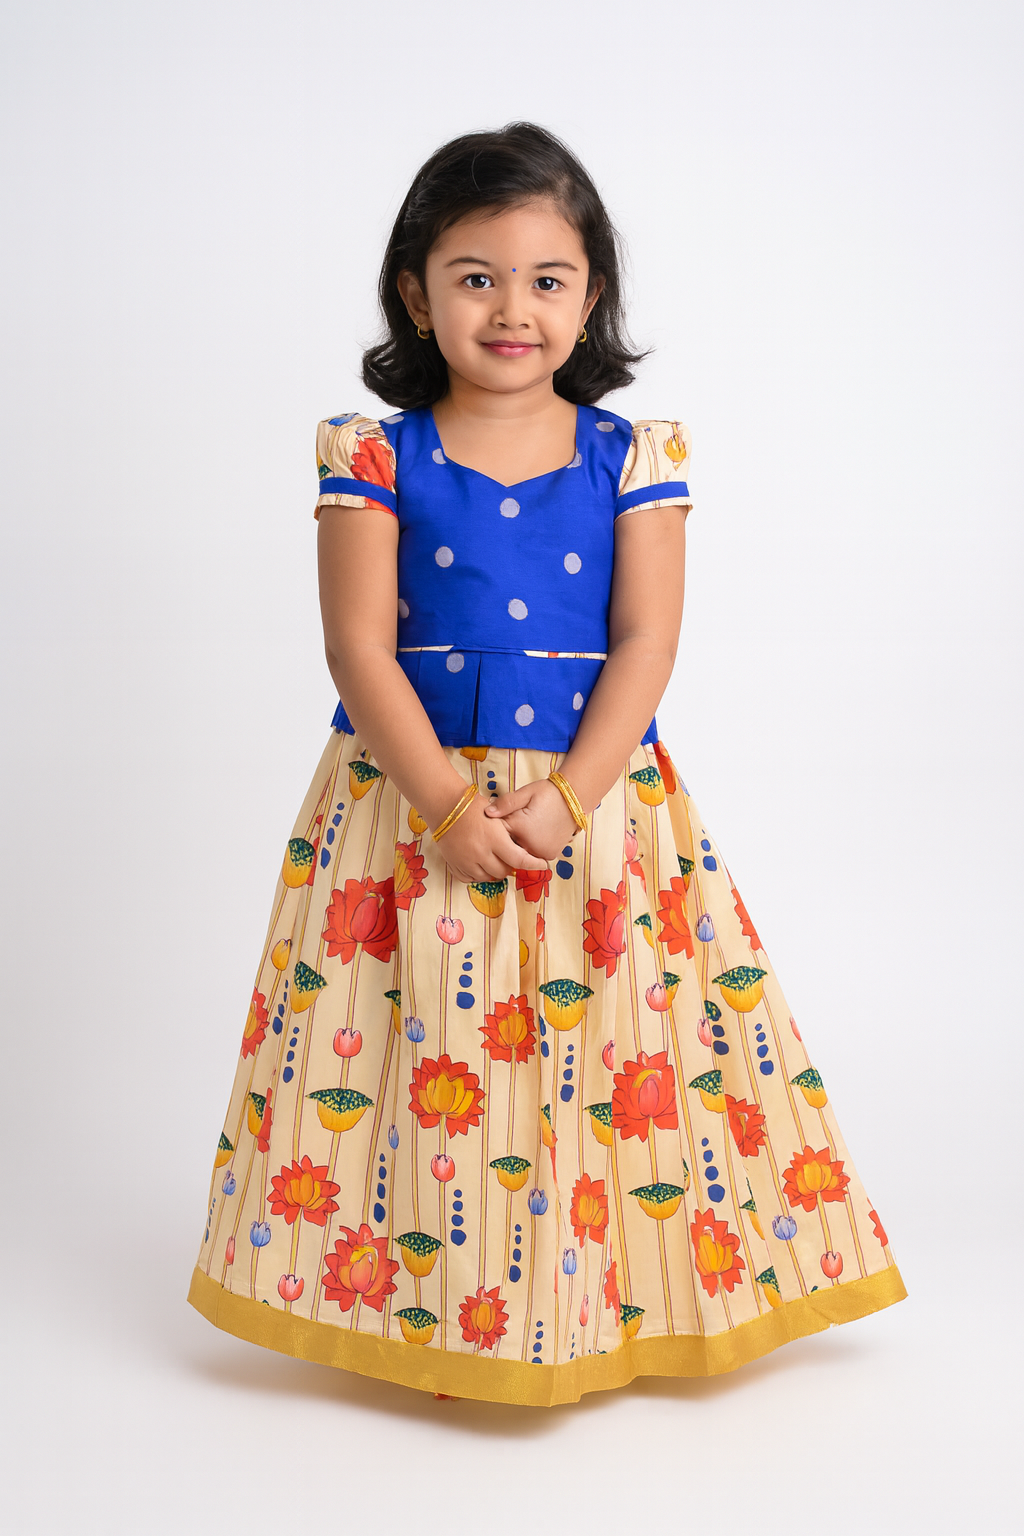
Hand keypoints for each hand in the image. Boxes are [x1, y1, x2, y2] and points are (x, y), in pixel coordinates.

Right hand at [433, 791, 550, 884]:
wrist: (445, 805)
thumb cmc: (473, 806)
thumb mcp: (496, 816)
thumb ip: (509, 834)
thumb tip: (522, 850)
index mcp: (494, 838)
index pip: (519, 859)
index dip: (534, 864)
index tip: (542, 865)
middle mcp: (481, 853)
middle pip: (503, 871)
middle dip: (510, 866)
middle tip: (510, 857)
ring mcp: (466, 860)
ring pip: (487, 877)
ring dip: (494, 871)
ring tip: (495, 859)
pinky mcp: (454, 864)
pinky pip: (470, 879)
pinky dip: (478, 874)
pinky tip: (480, 864)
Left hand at [482, 778, 579, 860]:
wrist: (574, 798)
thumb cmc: (548, 793)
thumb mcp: (526, 793)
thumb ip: (506, 803)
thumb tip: (487, 813)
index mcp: (520, 828)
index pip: (498, 832)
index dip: (497, 825)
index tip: (501, 817)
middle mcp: (530, 845)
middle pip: (507, 845)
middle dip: (507, 835)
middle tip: (518, 820)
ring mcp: (541, 852)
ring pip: (519, 851)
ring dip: (518, 843)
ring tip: (528, 826)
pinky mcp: (549, 855)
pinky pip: (532, 854)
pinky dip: (530, 847)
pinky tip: (535, 833)